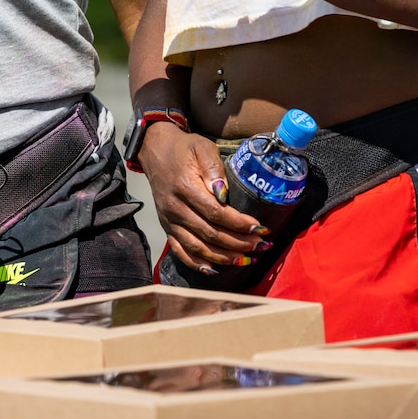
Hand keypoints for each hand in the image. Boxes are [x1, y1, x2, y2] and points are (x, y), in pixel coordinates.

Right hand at [136, 122, 266, 271]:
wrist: (155, 150)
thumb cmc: (184, 149)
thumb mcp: (202, 148)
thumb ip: (214, 168)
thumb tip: (224, 193)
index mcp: (185, 187)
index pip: (215, 212)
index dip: (239, 224)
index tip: (260, 228)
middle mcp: (175, 207)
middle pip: (209, 233)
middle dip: (238, 243)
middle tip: (262, 246)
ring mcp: (169, 220)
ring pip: (197, 246)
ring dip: (223, 257)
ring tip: (246, 259)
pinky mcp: (167, 226)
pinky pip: (180, 250)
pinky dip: (196, 263)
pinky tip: (213, 270)